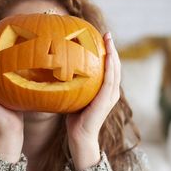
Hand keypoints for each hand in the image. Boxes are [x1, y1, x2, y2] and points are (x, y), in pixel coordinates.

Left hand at [66, 32, 120, 169]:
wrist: (79, 137)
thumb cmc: (73, 119)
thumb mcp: (73, 96)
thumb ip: (72, 84)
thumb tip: (55, 70)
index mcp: (105, 90)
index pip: (108, 68)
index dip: (107, 52)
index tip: (101, 38)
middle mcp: (111, 92)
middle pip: (115, 65)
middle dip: (112, 48)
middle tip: (107, 33)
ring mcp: (111, 96)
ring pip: (115, 69)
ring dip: (113, 53)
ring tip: (108, 38)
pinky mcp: (106, 100)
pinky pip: (110, 79)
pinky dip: (110, 66)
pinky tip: (107, 55)